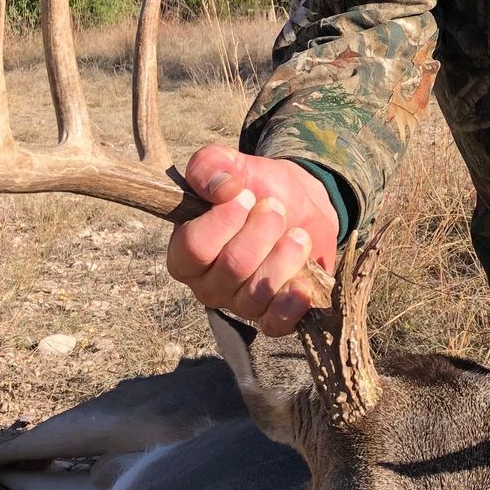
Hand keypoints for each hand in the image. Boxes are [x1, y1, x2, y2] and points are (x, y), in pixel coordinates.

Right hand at [166, 146, 340, 334]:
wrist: (301, 205)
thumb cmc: (257, 188)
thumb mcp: (231, 165)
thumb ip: (210, 166)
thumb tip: (221, 188)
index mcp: (185, 252)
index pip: (194, 248)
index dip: (223, 221)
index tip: (245, 194)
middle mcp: (207, 285)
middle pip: (232, 267)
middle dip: (262, 230)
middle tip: (276, 208)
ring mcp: (239, 304)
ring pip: (258, 292)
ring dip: (285, 256)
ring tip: (298, 234)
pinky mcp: (271, 317)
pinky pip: (275, 325)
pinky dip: (291, 305)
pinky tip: (303, 284)